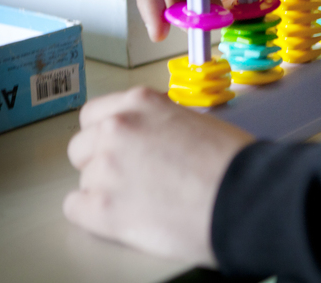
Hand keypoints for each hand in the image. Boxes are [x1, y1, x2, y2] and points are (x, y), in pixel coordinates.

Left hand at [63, 87, 254, 264]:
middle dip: (102, 162)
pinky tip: (122, 217)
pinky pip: (75, 209)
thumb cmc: (234, 164)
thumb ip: (161, 126)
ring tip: (141, 202)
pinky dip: (94, 216)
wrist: (244, 197)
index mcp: (141, 103)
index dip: (108, 135)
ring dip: (105, 191)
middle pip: (82, 147)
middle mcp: (117, 128)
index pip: (95, 115)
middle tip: (132, 178)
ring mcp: (106, 167)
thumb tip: (151, 142)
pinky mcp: (102, 208)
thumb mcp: (195, 122)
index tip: (120, 148)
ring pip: (84, 180)